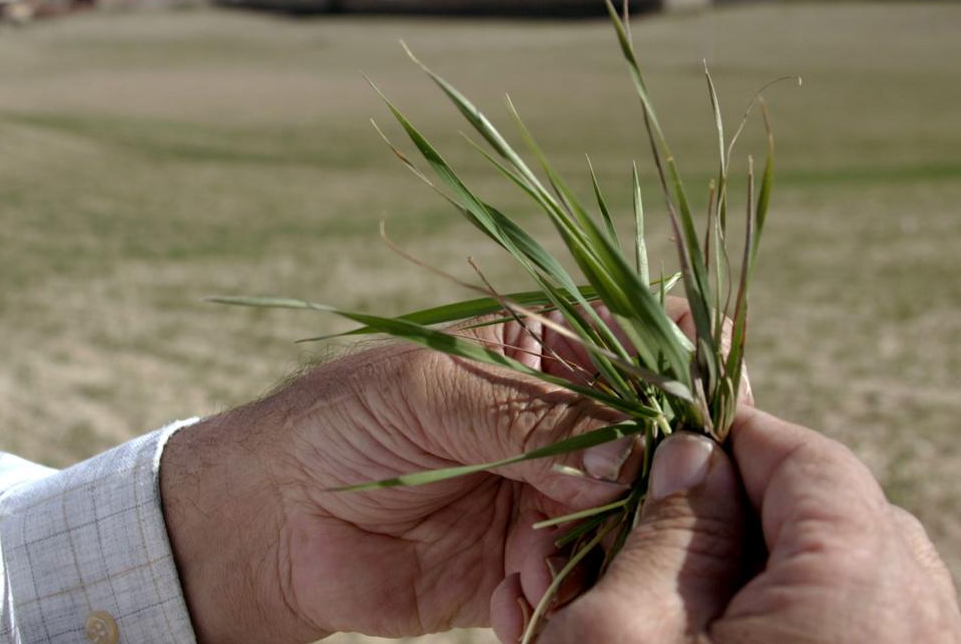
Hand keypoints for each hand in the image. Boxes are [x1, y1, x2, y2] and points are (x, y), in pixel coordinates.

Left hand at [159, 312, 652, 641]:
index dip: (676, 385)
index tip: (689, 426)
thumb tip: (626, 454)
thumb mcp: (432, 392)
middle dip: (644, 492)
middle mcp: (562, 430)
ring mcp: (548, 500)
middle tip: (608, 518)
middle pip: (647, 454)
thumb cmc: (343, 422)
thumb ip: (532, 418)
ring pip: (622, 527)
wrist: (272, 521)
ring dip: (598, 556)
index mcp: (548, 360)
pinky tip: (506, 603)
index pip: (641, 357)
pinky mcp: (524, 566)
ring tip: (537, 568)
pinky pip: (572, 587)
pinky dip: (553, 601)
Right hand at [531, 406, 960, 643]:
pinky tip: (748, 636)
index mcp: (859, 589)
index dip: (734, 442)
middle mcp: (924, 624)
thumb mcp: (623, 634)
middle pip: (849, 517)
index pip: (811, 463)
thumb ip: (667, 528)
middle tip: (677, 535)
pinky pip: (884, 629)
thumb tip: (692, 452)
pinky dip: (823, 618)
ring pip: (871, 579)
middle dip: (761, 509)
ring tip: (705, 599)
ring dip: (791, 569)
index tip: (674, 451)